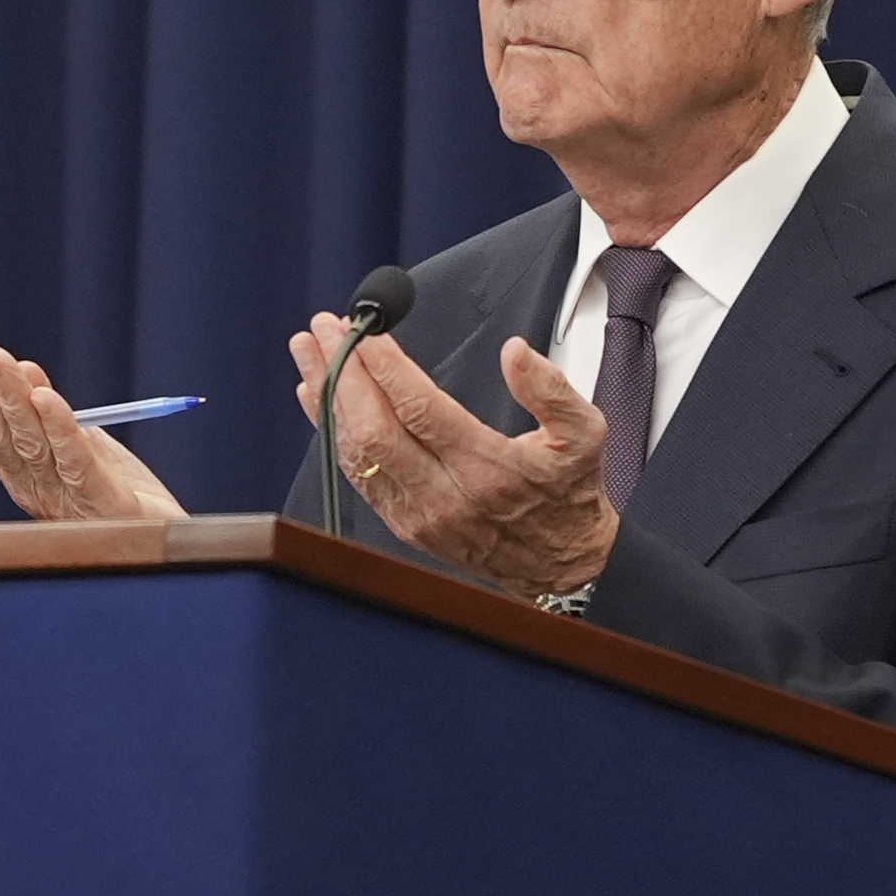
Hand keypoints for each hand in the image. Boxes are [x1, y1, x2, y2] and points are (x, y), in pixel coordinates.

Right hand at [0, 322, 185, 520]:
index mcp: (22, 473)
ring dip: (10, 392)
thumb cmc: (124, 498)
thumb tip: (25, 375)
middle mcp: (34, 485)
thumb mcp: (83, 451)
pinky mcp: (101, 501)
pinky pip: (75, 458)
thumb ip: (54, 424)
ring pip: (29, 437)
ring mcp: (64, 495)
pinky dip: (58, 424)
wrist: (167, 545)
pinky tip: (44, 394)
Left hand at [288, 315, 618, 599]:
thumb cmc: (569, 494)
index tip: (366, 331)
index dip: (386, 368)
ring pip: (358, 451)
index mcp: (488, 469)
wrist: (562, 567)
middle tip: (327, 328)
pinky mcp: (405, 524)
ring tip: (310, 352)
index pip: (420, 410)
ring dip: (328, 398)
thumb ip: (552, 389)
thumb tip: (514, 351)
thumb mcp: (584, 434)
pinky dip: (333, 432)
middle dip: (344, 372)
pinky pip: (358, 474)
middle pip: (375, 428)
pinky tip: (319, 399)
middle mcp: (446, 495)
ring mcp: (420, 514)